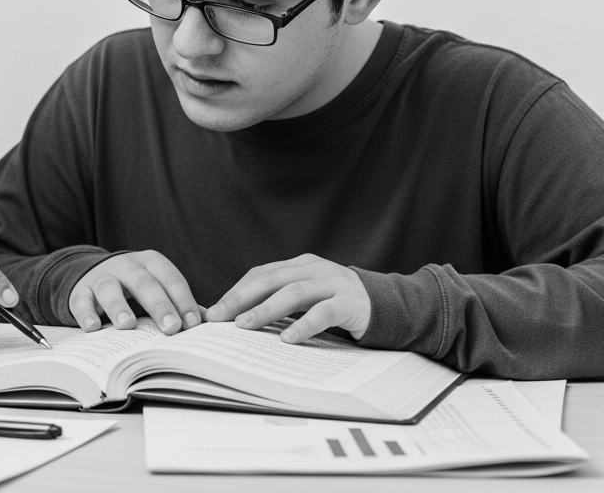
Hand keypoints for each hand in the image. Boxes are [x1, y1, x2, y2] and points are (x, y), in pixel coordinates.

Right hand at [68, 250, 200, 334]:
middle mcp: (126, 266)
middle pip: (144, 283)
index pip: (171, 279)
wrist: (93, 275)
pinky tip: (92, 328)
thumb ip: (179, 303)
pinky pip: (81, 301)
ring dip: (118, 307)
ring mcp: (101, 277)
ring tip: (127, 325)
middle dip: (159, 305)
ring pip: (110, 289)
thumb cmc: (134, 287)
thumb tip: (208, 322)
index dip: (183, 300)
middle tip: (171, 327)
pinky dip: (86, 314)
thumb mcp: (157, 288)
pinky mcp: (80, 291)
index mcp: (151, 263)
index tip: (193, 323)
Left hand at [203, 254, 370, 343]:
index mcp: (300, 265)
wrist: (389, 306)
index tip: (214, 310)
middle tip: (219, 317)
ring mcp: (334, 283)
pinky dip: (303, 324)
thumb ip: (281, 302)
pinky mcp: (351, 303)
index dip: (237, 291)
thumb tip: (238, 319)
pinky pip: (323, 312)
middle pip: (271, 279)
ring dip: (266, 309)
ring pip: (294, 293)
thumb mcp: (308, 298)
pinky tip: (287, 338)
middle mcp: (315, 268)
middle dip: (241, 298)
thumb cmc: (338, 305)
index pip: (261, 274)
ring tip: (244, 325)